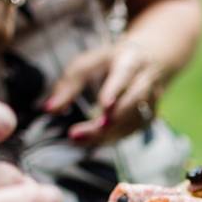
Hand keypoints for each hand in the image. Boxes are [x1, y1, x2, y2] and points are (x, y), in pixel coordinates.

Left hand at [44, 41, 166, 144]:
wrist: (150, 60)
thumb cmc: (113, 62)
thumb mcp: (89, 63)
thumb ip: (68, 84)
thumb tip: (49, 108)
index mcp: (130, 61)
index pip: (124, 74)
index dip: (115, 90)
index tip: (104, 106)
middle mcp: (145, 81)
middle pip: (132, 101)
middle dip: (109, 120)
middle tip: (80, 133)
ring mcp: (152, 101)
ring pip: (133, 121)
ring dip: (106, 134)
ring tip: (79, 139)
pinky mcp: (151, 117)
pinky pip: (132, 131)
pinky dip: (112, 138)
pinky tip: (94, 140)